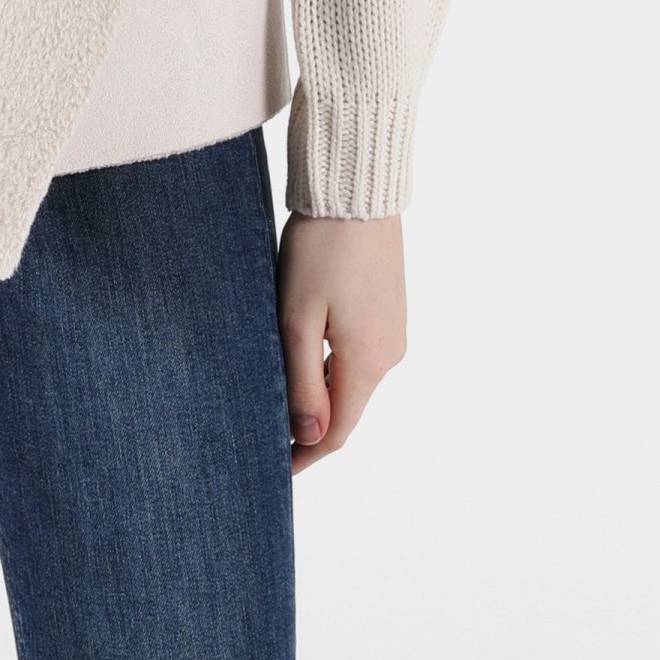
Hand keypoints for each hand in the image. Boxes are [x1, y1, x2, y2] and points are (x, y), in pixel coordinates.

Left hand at [275, 212, 406, 474]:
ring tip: (277, 399)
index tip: (275, 470)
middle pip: (346, 409)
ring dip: (318, 394)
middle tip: (267, 437)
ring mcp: (392, 329)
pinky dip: (330, 366)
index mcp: (368, 361)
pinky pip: (358, 354)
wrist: (356, 189)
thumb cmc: (320, 248)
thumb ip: (302, 380)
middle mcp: (389, 353)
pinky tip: (302, 355)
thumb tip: (310, 437)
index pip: (336, 431)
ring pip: (351, 380)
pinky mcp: (387, 308)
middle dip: (310, 427)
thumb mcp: (298, 317)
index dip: (306, 454)